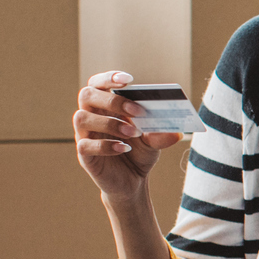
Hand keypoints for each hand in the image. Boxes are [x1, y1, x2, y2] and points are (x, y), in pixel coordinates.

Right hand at [75, 71, 182, 201]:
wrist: (133, 181)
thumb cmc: (140, 152)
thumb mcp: (155, 141)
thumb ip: (161, 134)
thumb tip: (176, 132)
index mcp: (106, 105)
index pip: (98, 82)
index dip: (109, 77)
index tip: (129, 80)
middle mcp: (92, 115)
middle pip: (87, 94)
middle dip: (113, 100)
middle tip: (137, 110)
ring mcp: (85, 135)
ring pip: (81, 118)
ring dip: (110, 123)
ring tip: (133, 133)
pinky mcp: (84, 155)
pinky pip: (84, 145)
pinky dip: (106, 145)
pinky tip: (124, 148)